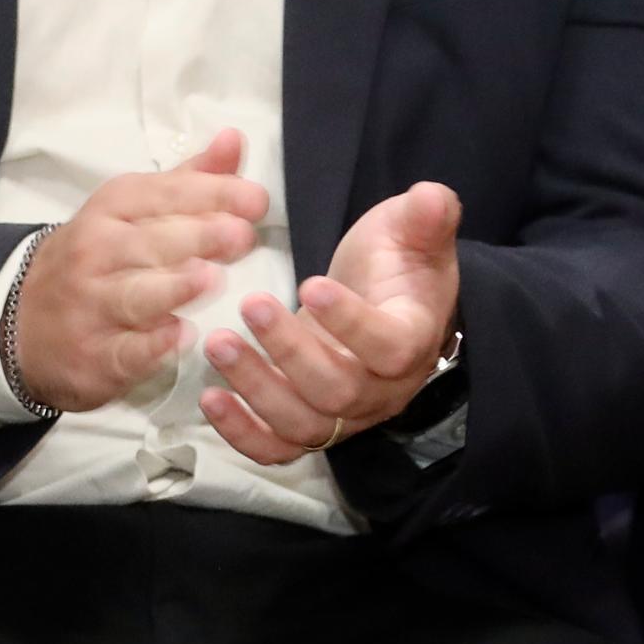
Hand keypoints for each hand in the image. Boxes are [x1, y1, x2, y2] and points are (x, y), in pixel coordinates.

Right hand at [13, 128, 265, 413]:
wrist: (24, 323)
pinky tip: (181, 336)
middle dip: (197, 237)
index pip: (161, 196)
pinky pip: (126, 350)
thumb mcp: (133, 211)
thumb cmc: (99, 258)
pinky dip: (153, 346)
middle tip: (240, 235)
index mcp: (111, 210)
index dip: (210, 195)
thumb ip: (190, 180)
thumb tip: (233, 139)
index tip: (256, 200)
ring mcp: (93, 305)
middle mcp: (96, 253)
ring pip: (136, 294)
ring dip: (173, 288)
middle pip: (150, 242)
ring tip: (209, 279)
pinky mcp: (97, 355)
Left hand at [195, 179, 462, 465]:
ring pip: (303, 423)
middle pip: (337, 390)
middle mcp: (380, 389)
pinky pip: (278, 447)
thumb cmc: (394, 265)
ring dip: (256, 388)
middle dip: (289, 352)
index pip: (390, 346)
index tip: (311, 284)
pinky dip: (243, 433)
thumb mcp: (411, 232)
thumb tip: (433, 196)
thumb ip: (425, 216)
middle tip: (248, 305)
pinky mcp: (307, 424)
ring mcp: (343, 414)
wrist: (382, 302)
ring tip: (216, 343)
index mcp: (411, 339)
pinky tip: (209, 397)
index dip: (352, 323)